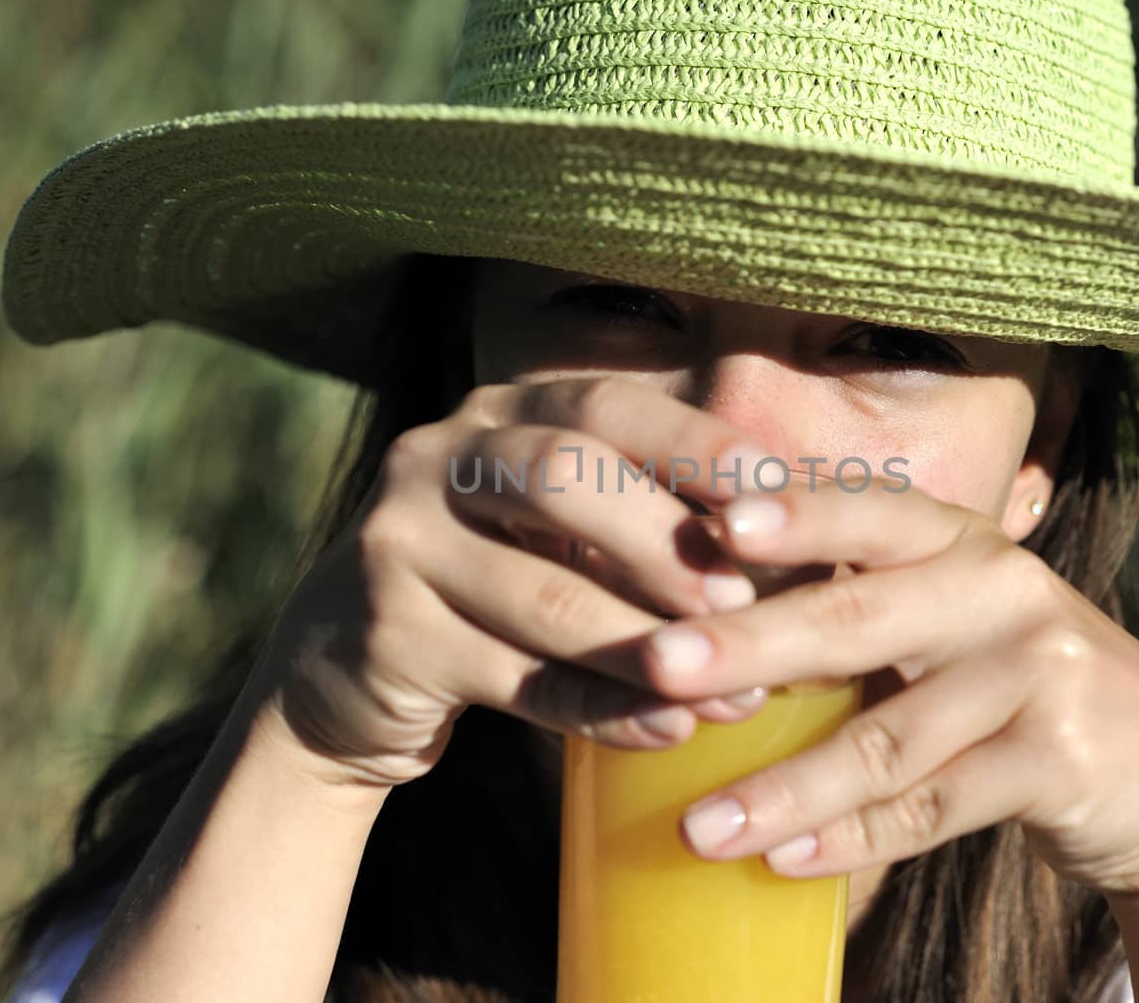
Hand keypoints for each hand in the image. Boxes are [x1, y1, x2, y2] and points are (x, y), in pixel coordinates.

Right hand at [249, 377, 786, 792]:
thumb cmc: (494, 590)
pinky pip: (516, 677)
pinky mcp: (386, 633)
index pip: (607, 405)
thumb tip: (798, 543)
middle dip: (666, 543)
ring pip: (544, 593)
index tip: (778, 492)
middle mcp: (437, 456)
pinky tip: (667, 732)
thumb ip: (644, 521)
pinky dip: (601, 710)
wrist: (341, 672)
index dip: (695, 443)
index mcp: (499, 413)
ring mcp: (399, 541)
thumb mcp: (555, 532)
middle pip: (564, 478)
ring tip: (735, 692)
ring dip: (650, 647)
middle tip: (745, 604)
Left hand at [636, 478, 1138, 897]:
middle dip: (750, 645)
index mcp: (962, 542)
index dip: (795, 513)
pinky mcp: (1062, 762)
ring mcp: (1040, 674)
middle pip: (858, 619)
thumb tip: (700, 629)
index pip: (869, 511)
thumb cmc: (1014, 684)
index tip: (711, 518)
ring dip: (784, 788)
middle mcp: (1003, 590)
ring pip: (888, 740)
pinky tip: (784, 860)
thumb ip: (863, 607)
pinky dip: (853, 840)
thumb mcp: (954, 620)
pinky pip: (934, 808)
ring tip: (698, 827)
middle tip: (657, 666)